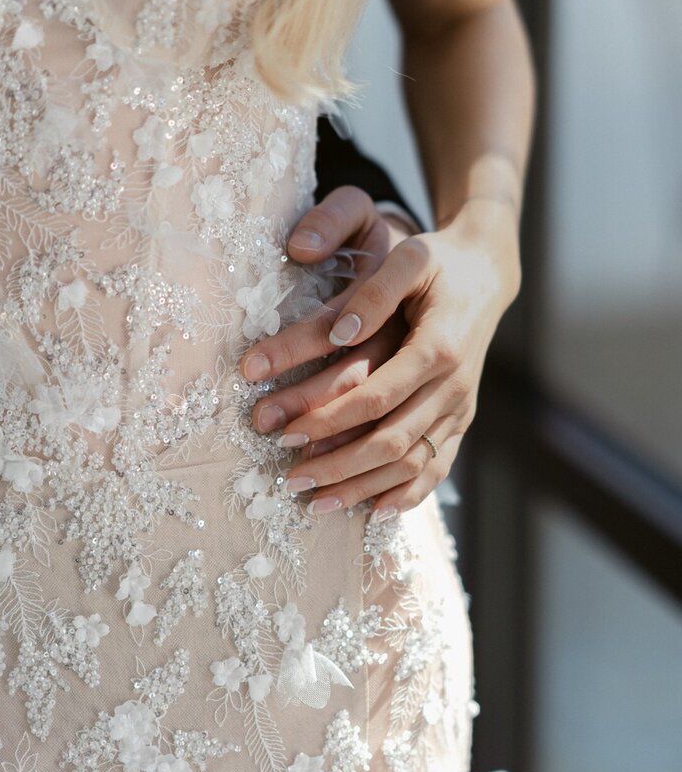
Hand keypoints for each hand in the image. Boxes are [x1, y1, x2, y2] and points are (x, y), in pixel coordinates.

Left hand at [238, 187, 520, 521]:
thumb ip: (373, 293)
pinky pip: (437, 468)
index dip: (329, 419)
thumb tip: (340, 333)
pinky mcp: (462, 419)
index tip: (284, 431)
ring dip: (364, 488)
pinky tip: (373, 513)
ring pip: (413, 464)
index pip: (376, 397)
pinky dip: (407, 495)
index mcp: (438, 347)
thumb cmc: (438, 261)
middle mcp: (454, 385)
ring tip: (317, 503)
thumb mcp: (409, 258)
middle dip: (337, 465)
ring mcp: (461, 407)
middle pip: (392, 441)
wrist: (487, 273)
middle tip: (289, 480)